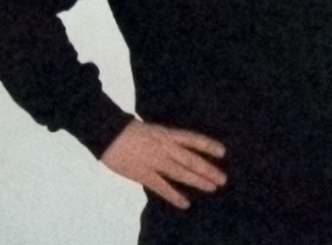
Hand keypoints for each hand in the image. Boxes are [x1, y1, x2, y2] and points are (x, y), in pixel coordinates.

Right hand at [100, 120, 226, 208]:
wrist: (108, 133)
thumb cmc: (128, 129)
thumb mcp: (153, 129)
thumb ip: (166, 139)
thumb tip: (178, 146)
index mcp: (166, 134)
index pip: (192, 139)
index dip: (207, 145)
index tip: (223, 151)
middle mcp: (165, 147)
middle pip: (190, 159)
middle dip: (207, 169)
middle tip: (223, 178)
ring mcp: (155, 161)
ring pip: (181, 173)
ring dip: (197, 181)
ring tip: (212, 187)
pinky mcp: (143, 174)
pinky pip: (162, 187)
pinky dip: (174, 196)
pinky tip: (186, 203)